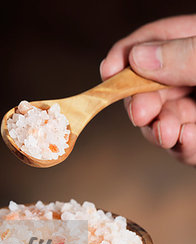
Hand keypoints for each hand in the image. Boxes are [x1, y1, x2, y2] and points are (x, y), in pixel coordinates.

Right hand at [100, 15, 195, 164]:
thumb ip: (185, 55)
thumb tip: (139, 58)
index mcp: (195, 47)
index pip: (154, 42)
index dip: (127, 55)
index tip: (108, 70)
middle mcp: (191, 78)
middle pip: (150, 88)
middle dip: (141, 104)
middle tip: (141, 114)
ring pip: (161, 122)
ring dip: (160, 131)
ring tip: (169, 134)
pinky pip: (183, 147)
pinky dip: (183, 148)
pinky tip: (187, 140)